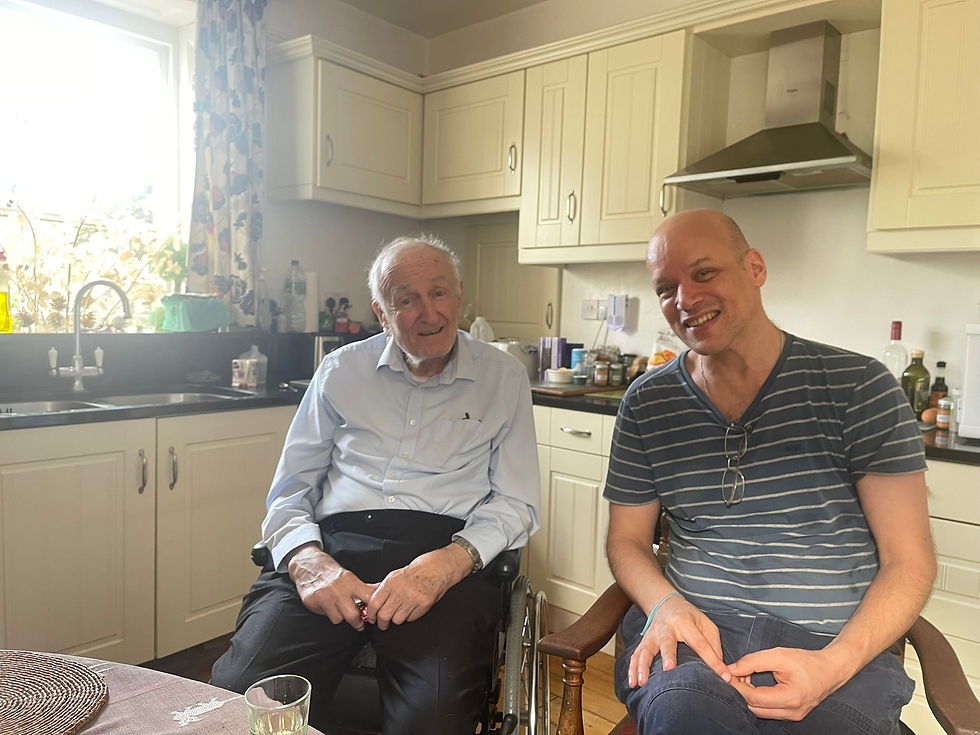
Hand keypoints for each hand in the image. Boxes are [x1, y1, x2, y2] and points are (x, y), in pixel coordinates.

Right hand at [287, 544, 376, 629]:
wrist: (309, 566)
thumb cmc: (332, 574)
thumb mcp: (350, 578)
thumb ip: (364, 588)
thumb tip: (381, 591)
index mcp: (351, 581)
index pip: (368, 597)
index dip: (374, 609)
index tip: (375, 615)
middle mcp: (338, 589)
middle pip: (353, 614)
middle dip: (358, 623)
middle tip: (360, 624)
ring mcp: (325, 596)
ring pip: (339, 618)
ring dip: (342, 618)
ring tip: (342, 612)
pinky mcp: (313, 602)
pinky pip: (326, 616)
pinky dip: (330, 615)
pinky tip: (330, 609)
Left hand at [365, 546, 470, 629]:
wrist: (439, 567)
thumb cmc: (419, 568)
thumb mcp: (397, 574)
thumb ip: (384, 588)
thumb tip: (371, 599)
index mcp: (392, 581)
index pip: (374, 603)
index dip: (371, 614)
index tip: (372, 617)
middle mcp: (401, 590)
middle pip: (384, 615)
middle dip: (382, 623)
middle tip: (383, 624)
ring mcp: (413, 598)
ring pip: (397, 620)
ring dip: (397, 619)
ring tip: (400, 613)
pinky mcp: (424, 605)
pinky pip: (411, 619)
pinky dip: (409, 617)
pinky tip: (411, 609)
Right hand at [628, 596, 730, 687]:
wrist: (665, 603)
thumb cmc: (689, 617)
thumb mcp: (706, 624)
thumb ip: (713, 645)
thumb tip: (720, 671)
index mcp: (685, 622)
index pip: (700, 643)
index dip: (712, 660)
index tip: (723, 676)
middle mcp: (667, 628)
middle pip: (667, 642)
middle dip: (668, 656)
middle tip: (669, 669)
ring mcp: (653, 635)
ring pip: (646, 650)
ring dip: (643, 666)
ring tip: (642, 682)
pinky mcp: (644, 642)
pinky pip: (636, 656)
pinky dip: (632, 669)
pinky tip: (632, 683)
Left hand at [728, 647, 843, 720]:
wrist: (830, 670)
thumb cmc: (808, 662)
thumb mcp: (779, 655)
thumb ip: (753, 661)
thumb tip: (732, 669)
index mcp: (791, 698)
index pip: (754, 698)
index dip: (738, 686)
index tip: (729, 673)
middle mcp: (792, 712)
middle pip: (754, 708)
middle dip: (741, 692)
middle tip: (737, 674)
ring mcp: (793, 716)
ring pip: (759, 712)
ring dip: (749, 696)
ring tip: (747, 678)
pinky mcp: (792, 715)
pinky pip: (768, 711)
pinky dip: (758, 700)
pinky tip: (756, 686)